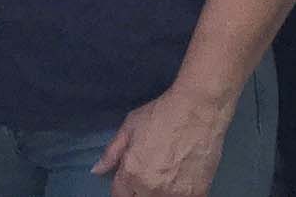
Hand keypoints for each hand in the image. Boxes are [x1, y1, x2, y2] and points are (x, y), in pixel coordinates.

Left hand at [91, 86, 232, 196]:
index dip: (123, 188)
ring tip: (166, 175)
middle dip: (139, 191)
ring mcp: (175, 194)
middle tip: (150, 173)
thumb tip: (96, 171)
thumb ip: (112, 153)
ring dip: (159, 192)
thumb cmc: (162, 113)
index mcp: (132, 174)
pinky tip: (182, 180)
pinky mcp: (197, 194)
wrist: (199, 108)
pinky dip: (180, 193)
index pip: (119, 196)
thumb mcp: (130, 127)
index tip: (130, 180)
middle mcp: (151, 189)